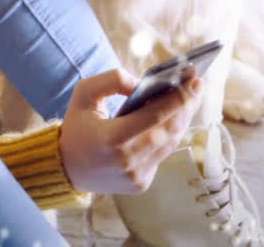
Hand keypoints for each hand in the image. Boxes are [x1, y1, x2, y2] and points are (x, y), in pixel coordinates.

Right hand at [58, 67, 202, 193]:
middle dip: (187, 106)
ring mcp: (136, 175)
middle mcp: (127, 160)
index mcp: (112, 138)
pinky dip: (168, 136)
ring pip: (170, 143)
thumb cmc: (76, 126)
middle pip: (169, 130)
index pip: (155, 116)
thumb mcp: (83, 94)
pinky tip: (173, 119)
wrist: (66, 168)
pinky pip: (162, 155)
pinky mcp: (141, 183)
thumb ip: (111, 80)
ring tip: (190, 99)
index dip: (178, 98)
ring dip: (182, 120)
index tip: (194, 81)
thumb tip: (141, 83)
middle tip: (197, 85)